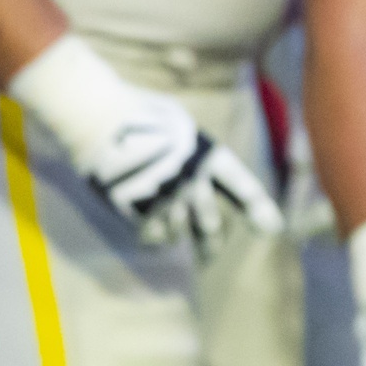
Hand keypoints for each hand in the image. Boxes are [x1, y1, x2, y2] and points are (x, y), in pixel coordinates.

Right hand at [8, 35, 283, 252]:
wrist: (94, 115)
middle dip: (212, 242)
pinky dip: (154, 237)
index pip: (241, 187)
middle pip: (210, 225)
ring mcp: (159, 194)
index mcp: (204, 153)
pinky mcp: (131, 207)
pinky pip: (151, 236)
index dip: (259, 209)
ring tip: (171, 229)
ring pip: (178, 234)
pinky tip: (151, 231)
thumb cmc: (137, 112)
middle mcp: (187, 178)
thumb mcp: (179, 124)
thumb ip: (197, 152)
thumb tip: (209, 178)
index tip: (271, 229)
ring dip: (177, 235)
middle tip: (212, 252)